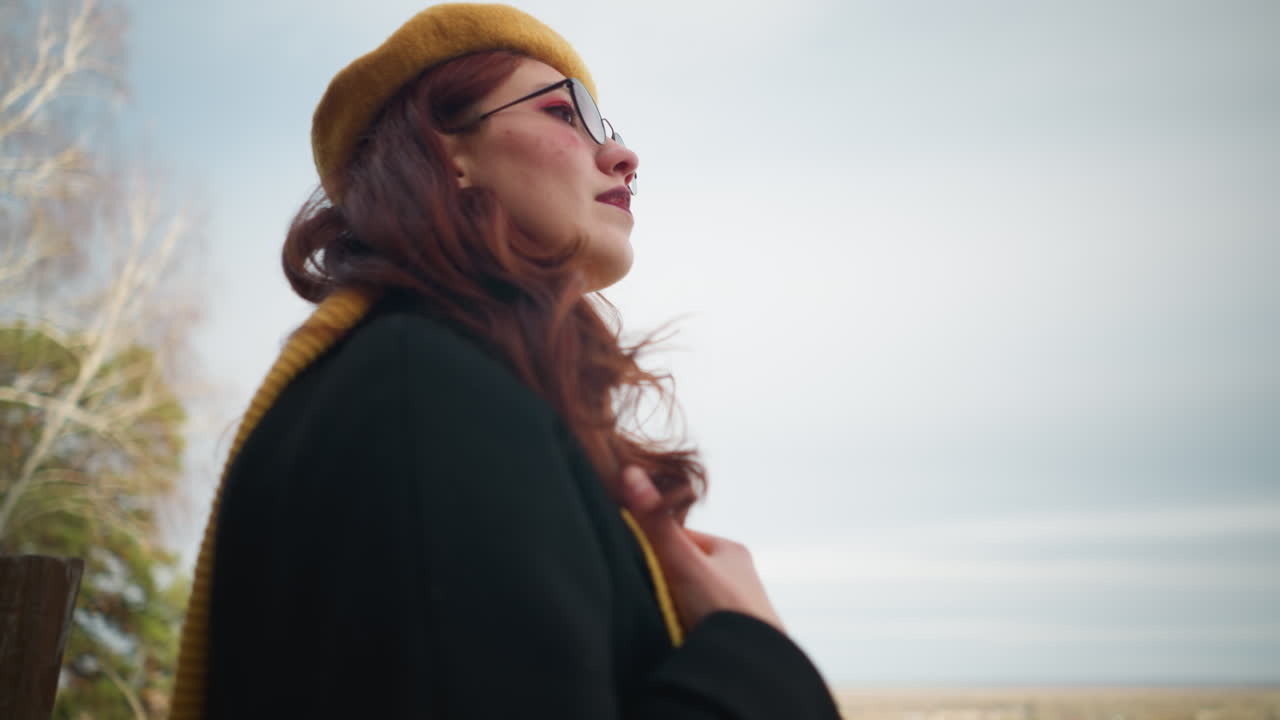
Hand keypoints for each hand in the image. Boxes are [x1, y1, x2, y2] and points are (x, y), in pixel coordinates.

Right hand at [621, 466, 785, 634]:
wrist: (756, 674)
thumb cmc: (723, 611)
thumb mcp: (683, 563)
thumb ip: (656, 523)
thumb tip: (630, 471)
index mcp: (730, 551)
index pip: (678, 538)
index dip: (650, 546)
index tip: (628, 559)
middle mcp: (737, 576)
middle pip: (683, 569)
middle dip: (661, 580)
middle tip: (640, 593)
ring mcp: (735, 608)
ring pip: (688, 598)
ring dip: (670, 607)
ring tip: (655, 618)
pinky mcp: (731, 637)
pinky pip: (695, 624)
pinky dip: (681, 627)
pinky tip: (671, 637)